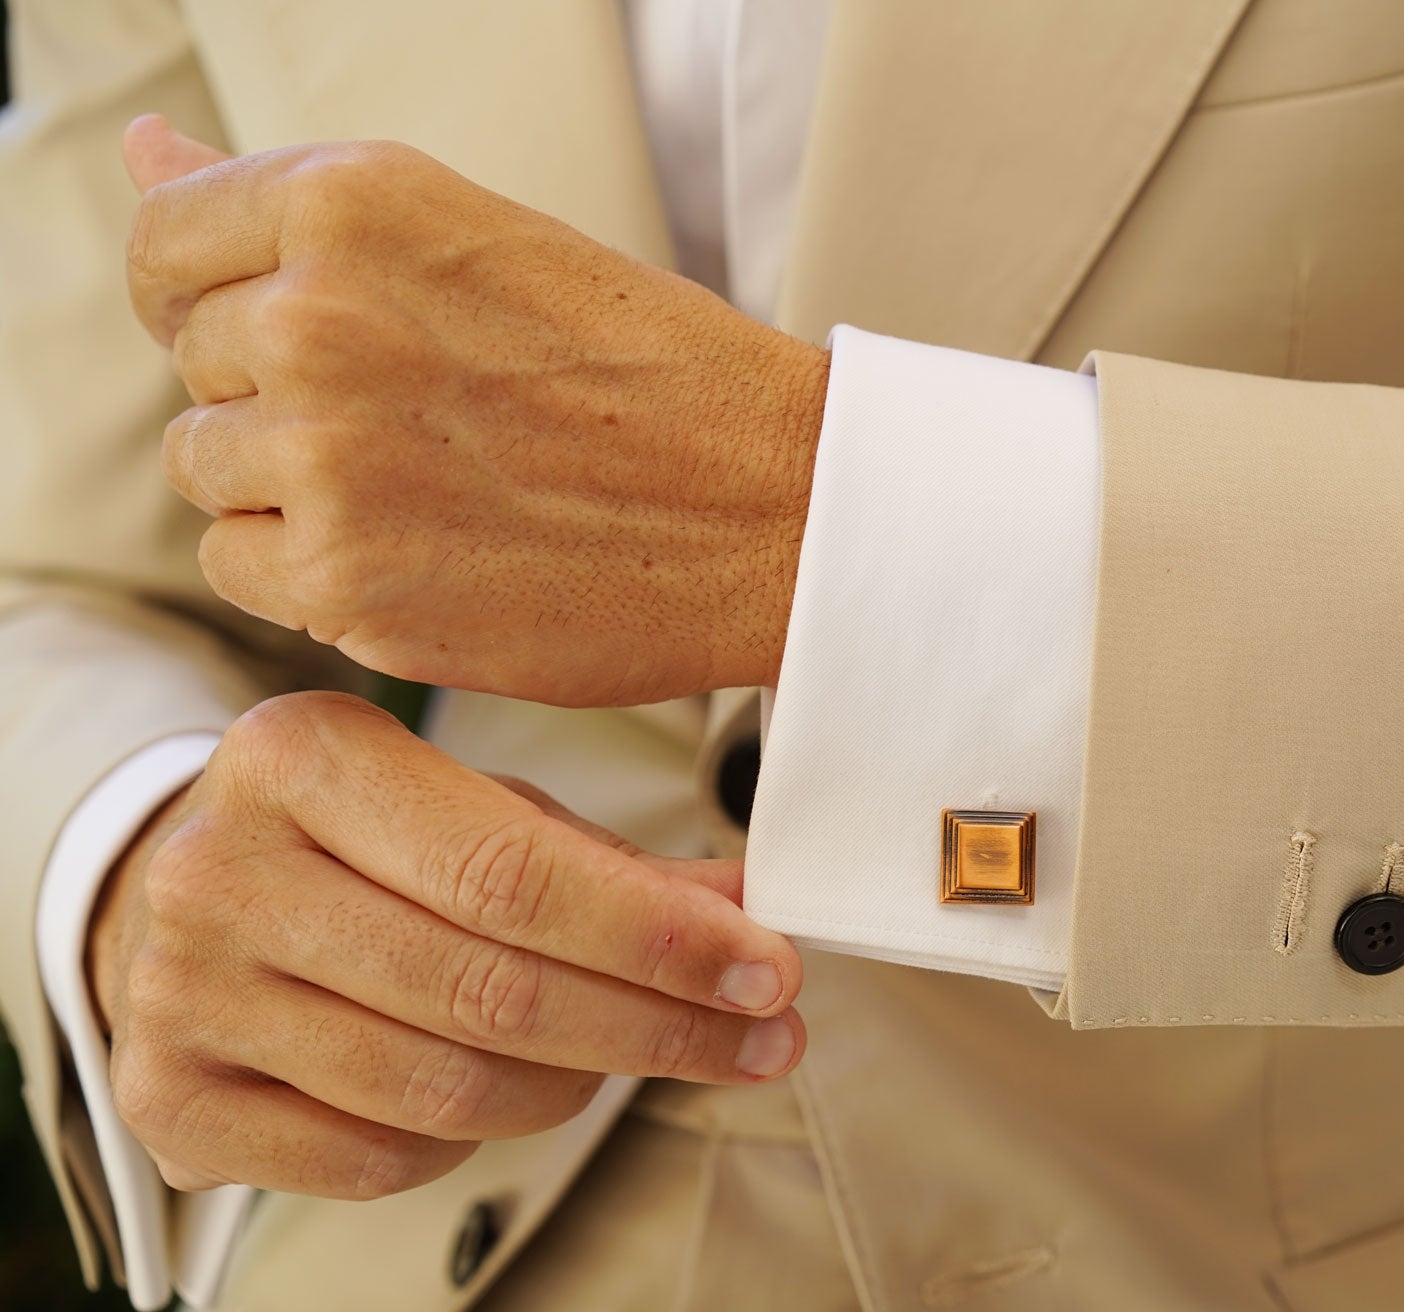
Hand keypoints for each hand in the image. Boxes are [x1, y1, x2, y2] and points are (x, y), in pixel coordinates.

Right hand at [88, 691, 803, 1199]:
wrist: (182, 897)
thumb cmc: (363, 844)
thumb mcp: (479, 813)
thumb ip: (612, 865)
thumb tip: (752, 909)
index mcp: (302, 754)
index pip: (512, 872)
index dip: (657, 938)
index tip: (768, 972)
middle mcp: (222, 868)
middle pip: (487, 987)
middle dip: (654, 1026)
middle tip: (760, 1040)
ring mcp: (180, 990)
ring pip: (440, 1086)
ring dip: (575, 1085)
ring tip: (631, 1057)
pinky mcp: (170, 1096)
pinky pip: (376, 1157)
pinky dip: (470, 1142)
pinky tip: (506, 1092)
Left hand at [122, 116, 828, 707]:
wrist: (771, 511)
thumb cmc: (653, 371)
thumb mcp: (479, 234)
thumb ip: (290, 204)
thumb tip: (147, 152)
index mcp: (353, 202)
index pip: (166, 240)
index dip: (214, 294)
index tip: (281, 334)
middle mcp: (317, 318)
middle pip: (196, 364)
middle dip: (280, 394)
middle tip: (423, 420)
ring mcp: (323, 458)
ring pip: (209, 471)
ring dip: (290, 487)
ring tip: (430, 489)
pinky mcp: (343, 582)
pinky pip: (242, 570)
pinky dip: (312, 572)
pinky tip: (421, 552)